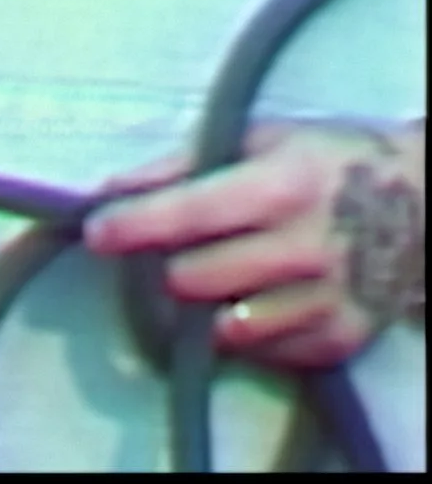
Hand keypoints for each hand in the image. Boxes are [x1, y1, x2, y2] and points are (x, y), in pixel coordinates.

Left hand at [83, 121, 425, 367]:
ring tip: (205, 280)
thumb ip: (181, 163)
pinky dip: (242, 334)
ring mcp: (327, 301)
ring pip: (226, 328)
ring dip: (200, 308)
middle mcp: (305, 248)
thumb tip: (110, 189)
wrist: (424, 202)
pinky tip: (247, 302)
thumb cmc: (324, 162)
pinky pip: (265, 354)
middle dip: (163, 269)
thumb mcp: (258, 139)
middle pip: (196, 280)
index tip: (94, 233)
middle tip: (159, 255)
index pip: (190, 212)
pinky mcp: (342, 340)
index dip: (134, 225)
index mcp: (281, 186)